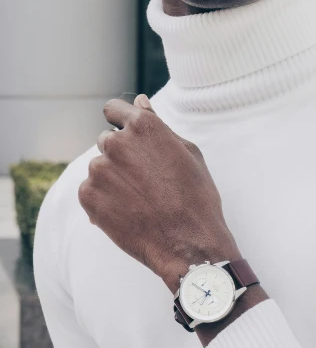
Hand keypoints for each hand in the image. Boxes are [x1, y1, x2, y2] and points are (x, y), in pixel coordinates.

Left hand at [78, 94, 241, 293]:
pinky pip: (90, 190)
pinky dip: (104, 199)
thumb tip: (139, 102)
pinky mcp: (88, 196)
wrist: (188, 244)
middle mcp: (116, 143)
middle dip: (122, 155)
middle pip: (108, 140)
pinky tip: (128, 212)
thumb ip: (158, 124)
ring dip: (113, 178)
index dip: (121, 121)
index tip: (128, 136)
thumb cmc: (196, 196)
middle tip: (146, 179)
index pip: (114, 109)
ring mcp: (99, 170)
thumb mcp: (187, 152)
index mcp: (143, 126)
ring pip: (100, 167)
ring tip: (140, 200)